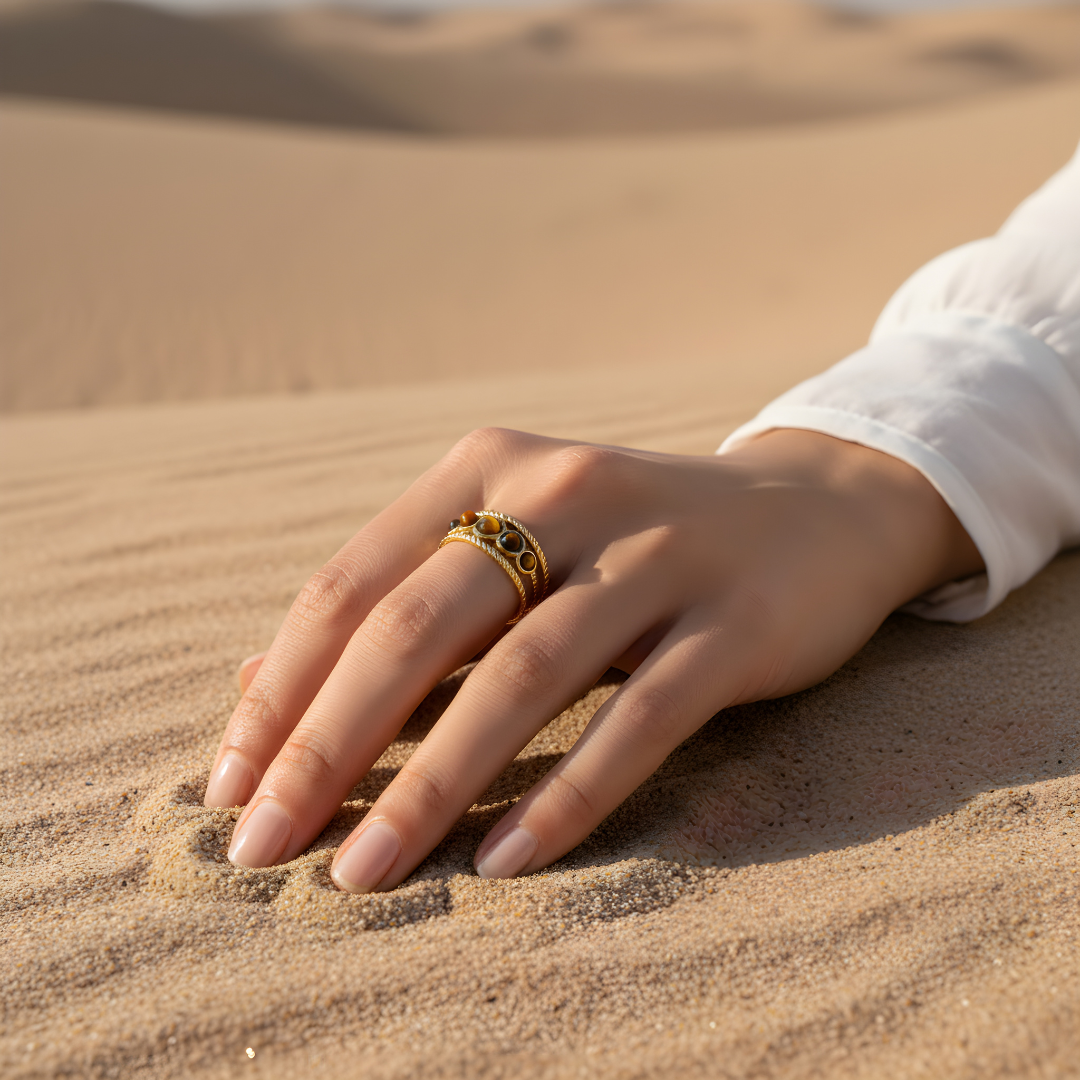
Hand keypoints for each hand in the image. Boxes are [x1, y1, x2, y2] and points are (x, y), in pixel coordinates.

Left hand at [204, 427, 981, 889]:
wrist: (814, 512)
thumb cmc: (634, 543)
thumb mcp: (515, 545)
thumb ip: (399, 601)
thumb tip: (248, 685)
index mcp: (490, 470)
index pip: (353, 583)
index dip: (282, 689)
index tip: (230, 788)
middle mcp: (563, 493)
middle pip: (418, 626)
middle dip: (327, 745)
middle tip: (264, 847)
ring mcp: (655, 552)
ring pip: (521, 676)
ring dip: (431, 785)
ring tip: (363, 873)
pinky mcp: (733, 620)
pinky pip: (639, 719)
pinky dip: (567, 794)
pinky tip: (503, 861)